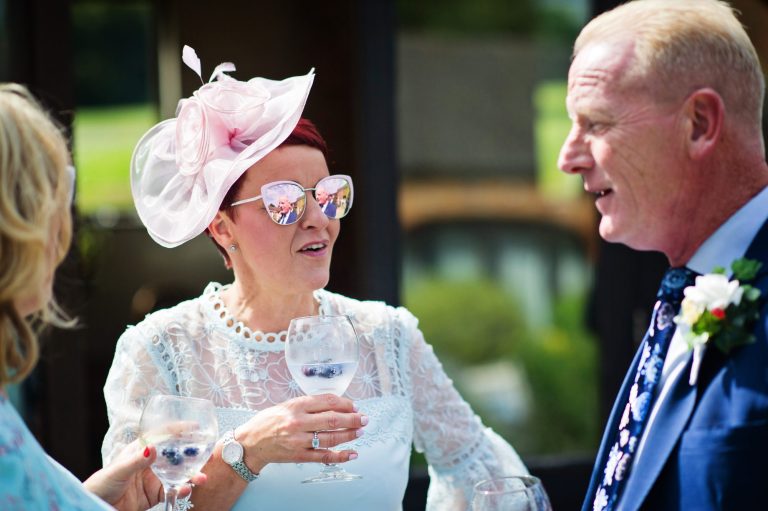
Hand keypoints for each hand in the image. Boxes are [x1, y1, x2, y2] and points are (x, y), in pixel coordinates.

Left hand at [83, 440, 206, 510]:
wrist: (95, 507)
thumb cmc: (100, 485)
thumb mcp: (117, 471)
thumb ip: (136, 461)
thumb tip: (152, 447)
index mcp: (139, 450)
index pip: (162, 436)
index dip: (178, 430)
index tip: (195, 426)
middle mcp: (149, 462)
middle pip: (174, 454)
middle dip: (191, 454)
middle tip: (206, 454)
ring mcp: (153, 479)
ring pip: (177, 473)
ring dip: (190, 474)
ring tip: (201, 477)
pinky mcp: (154, 494)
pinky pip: (172, 490)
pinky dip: (182, 490)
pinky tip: (186, 489)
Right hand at [236, 394, 367, 470]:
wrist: (250, 443)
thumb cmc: (269, 421)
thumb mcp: (287, 405)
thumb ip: (309, 404)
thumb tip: (336, 404)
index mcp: (296, 406)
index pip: (328, 402)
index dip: (345, 403)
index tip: (354, 405)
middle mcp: (298, 422)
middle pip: (333, 420)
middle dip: (353, 419)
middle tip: (364, 418)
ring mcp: (299, 441)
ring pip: (331, 438)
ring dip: (350, 435)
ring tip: (360, 432)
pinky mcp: (299, 456)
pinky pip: (324, 457)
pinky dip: (340, 456)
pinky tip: (352, 453)